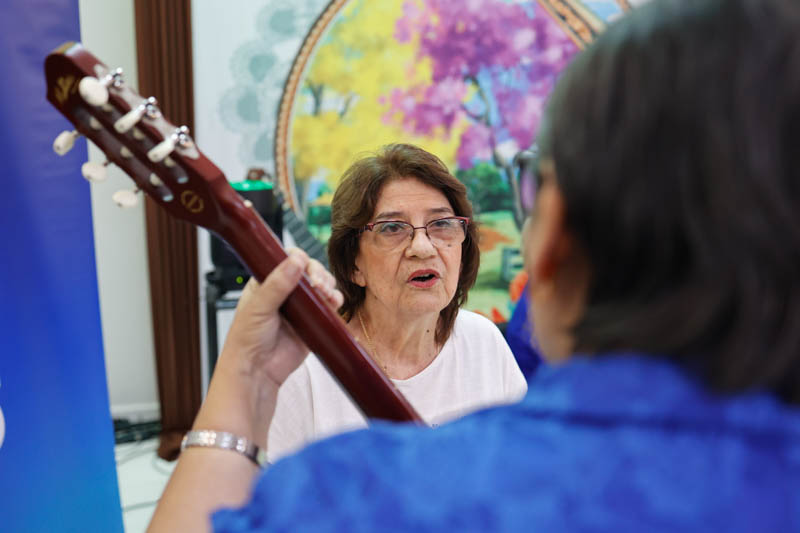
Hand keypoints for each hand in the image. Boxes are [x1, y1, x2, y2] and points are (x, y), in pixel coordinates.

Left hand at [220, 249, 341, 385]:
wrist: (257, 371)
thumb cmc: (247, 339)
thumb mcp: (258, 307)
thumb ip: (277, 284)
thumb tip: (296, 261)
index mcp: (266, 281)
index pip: (286, 259)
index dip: (298, 259)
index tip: (304, 265)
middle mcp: (285, 291)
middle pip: (309, 270)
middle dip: (318, 273)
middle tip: (318, 284)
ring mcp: (301, 306)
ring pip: (321, 285)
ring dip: (328, 284)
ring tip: (326, 294)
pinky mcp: (313, 321)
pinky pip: (329, 305)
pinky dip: (335, 300)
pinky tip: (334, 303)